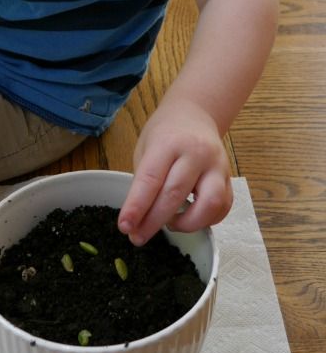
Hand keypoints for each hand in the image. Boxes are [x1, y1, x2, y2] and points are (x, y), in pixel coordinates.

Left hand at [118, 99, 232, 244]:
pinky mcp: (229, 178)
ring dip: (187, 224)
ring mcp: (217, 166)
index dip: (136, 206)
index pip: (150, 179)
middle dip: (153, 222)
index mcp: (167, 143)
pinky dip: (206, 221)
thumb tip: (137, 219)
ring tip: (170, 224)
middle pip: (175, 195)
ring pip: (209, 204)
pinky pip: (223, 208)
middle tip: (137, 237)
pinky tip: (189, 219)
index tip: (125, 227)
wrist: (195, 114)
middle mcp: (196, 153)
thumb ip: (144, 182)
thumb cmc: (164, 134)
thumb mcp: (145, 150)